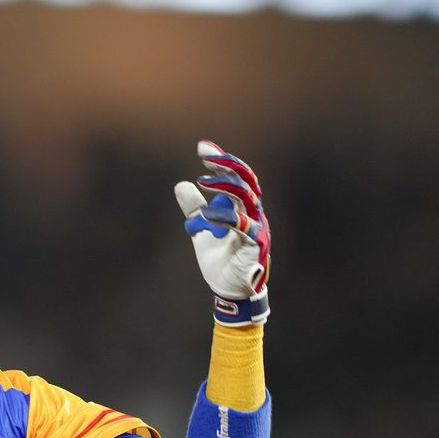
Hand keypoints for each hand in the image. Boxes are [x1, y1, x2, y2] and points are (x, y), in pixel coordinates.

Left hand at [174, 141, 271, 325]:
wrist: (228, 288)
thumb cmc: (220, 259)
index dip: (223, 161)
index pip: (239, 177)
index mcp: (245, 207)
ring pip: (248, 197)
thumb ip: (194, 209)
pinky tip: (206, 214)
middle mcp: (254, 213)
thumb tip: (181, 185)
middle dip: (227, 165)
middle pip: (247, 180)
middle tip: (206, 156)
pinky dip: (225, 217)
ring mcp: (257, 227)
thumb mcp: (202, 229)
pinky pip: (243, 226)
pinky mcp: (254, 244)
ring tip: (203, 180)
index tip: (204, 148)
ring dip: (226, 186)